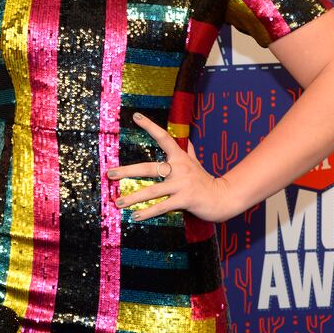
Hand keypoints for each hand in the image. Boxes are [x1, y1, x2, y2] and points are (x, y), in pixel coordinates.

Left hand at [107, 112, 239, 223]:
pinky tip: (136, 216)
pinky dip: (148, 212)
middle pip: (148, 168)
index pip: (164, 137)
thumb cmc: (205, 180)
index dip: (150, 126)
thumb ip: (188, 150)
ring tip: (118, 202)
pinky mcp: (184, 200)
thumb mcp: (196, 162)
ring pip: (152, 190)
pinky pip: (162, 206)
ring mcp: (182, 184)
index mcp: (180, 157)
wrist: (223, 198)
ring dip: (133, 197)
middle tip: (110, 174)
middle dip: (127, 171)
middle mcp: (179, 168)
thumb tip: (185, 137)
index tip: (136, 116)